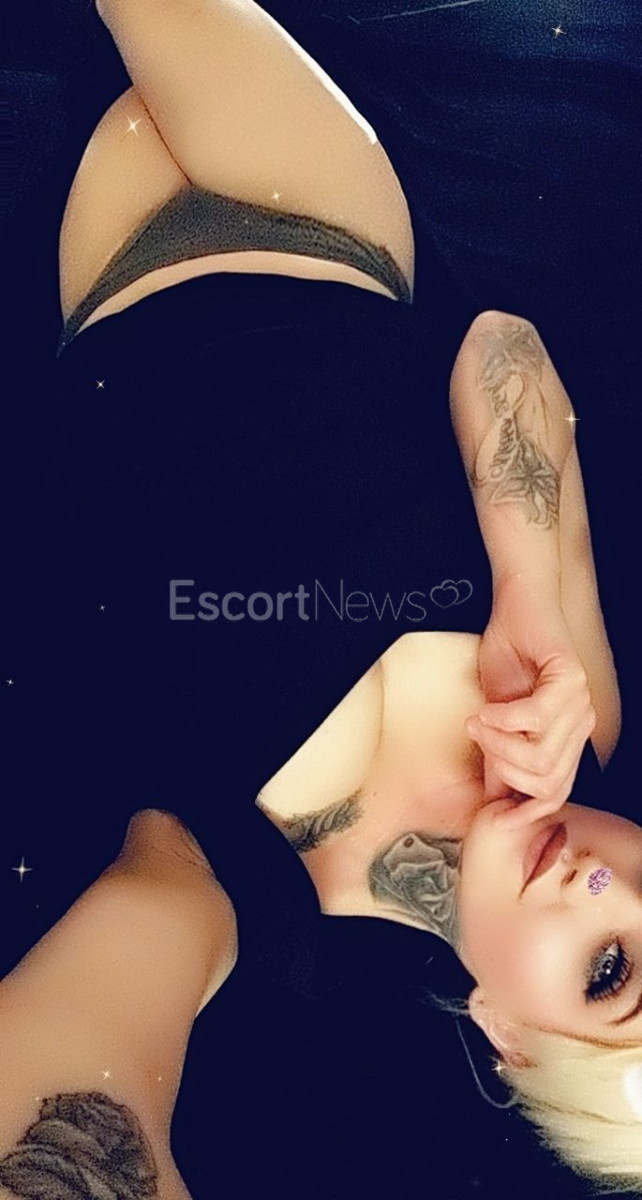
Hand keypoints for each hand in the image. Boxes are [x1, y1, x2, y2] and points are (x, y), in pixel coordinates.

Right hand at [467, 573, 596, 826]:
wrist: (517, 608)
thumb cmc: (506, 658)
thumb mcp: (496, 720)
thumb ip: (498, 758)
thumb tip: (490, 801)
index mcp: (567, 739)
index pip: (556, 794)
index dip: (525, 811)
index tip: (493, 815)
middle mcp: (580, 725)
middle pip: (544, 781)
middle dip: (502, 767)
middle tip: (477, 739)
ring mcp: (579, 704)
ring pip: (539, 756)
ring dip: (498, 743)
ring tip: (477, 722)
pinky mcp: (570, 679)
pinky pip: (534, 718)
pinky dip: (502, 719)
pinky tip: (486, 709)